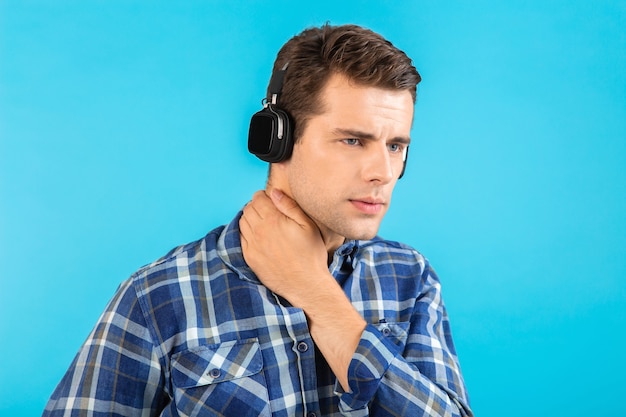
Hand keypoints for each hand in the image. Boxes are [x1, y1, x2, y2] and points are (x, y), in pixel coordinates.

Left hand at [239, 188, 365, 391]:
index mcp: (273, 220)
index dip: (263, 196)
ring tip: (261, 221)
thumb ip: (289, 206)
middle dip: (255, 206)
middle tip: (266, 210)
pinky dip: (246, 233)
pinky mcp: (250, 258)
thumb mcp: (308, 225)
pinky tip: (258, 235)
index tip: (269, 200)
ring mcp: (252, 246)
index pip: (257, 199)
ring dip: (249, 218)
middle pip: (248, 209)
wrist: (306, 284)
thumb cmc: (311, 254)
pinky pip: (241, 238)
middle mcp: (259, 231)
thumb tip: (274, 192)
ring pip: (242, 222)